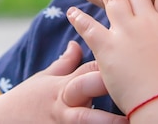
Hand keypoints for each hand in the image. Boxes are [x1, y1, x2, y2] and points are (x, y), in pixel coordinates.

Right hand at [0, 40, 127, 123]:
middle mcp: (64, 102)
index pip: (88, 67)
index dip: (108, 61)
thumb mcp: (44, 80)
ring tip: (129, 120)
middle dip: (105, 83)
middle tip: (131, 82)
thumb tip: (77, 42)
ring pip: (87, 120)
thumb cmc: (27, 101)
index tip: (130, 54)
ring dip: (107, 119)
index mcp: (63, 85)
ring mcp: (62, 123)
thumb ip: (66, 64)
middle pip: (86, 87)